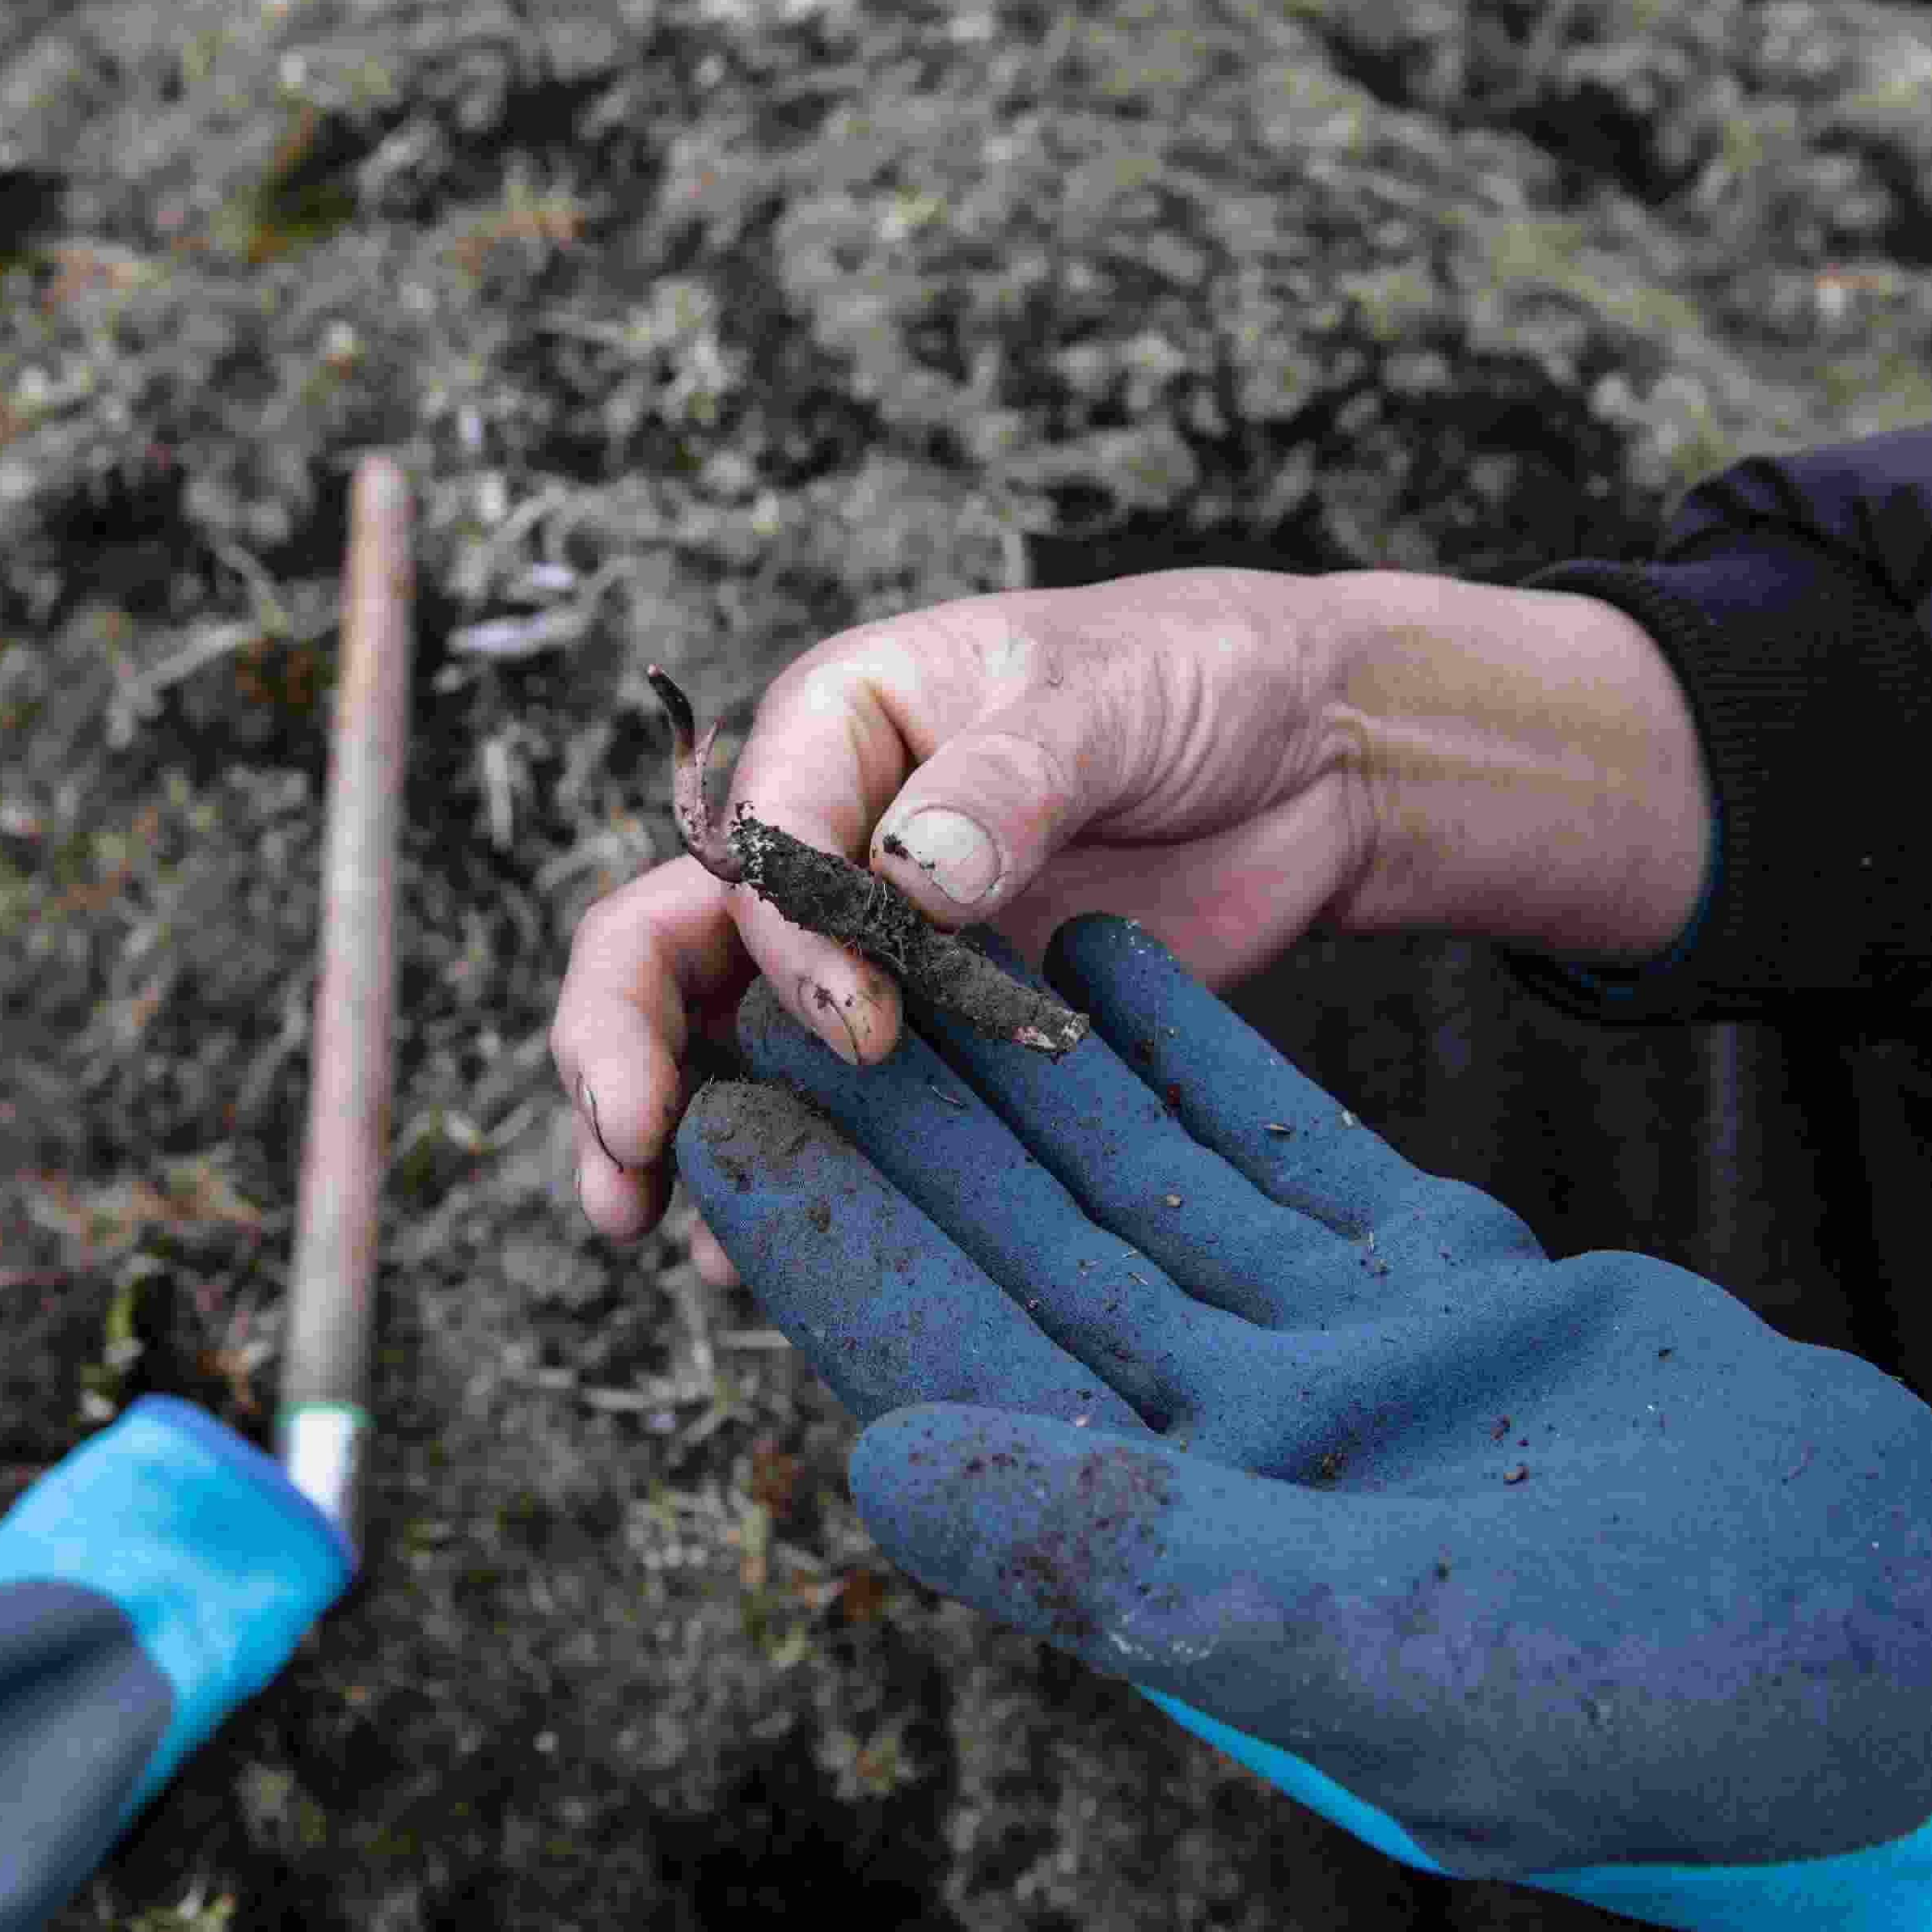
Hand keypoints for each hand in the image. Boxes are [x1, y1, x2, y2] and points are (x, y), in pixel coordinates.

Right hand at [552, 565, 1413, 1282]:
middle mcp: (819, 840)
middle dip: (622, 1044)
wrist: (1310, 756)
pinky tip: (755, 1254)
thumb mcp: (1109, 700)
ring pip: (716, 1037)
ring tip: (634, 1223)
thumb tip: (916, 872)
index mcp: (835, 730)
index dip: (781, 950)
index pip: (752, 849)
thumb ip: (1012, 778)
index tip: (859, 1034)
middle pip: (664, 942)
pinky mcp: (934, 1026)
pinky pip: (831, 1104)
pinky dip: (794, 1169)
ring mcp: (866, 942)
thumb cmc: (1195, 677)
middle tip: (629, 1152)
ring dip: (668, 1126)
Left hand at [673, 916, 1931, 1931]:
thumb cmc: (1690, 1701)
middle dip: (899, 1136)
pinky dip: (1199, 1058)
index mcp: (1189, 1558)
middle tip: (775, 996)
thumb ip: (1130, 1553)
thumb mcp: (1399, 1646)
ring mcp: (1343, 1370)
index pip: (958, 1384)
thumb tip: (882, 1475)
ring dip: (1022, 1075)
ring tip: (911, 944)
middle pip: (1022, 1266)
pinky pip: (1283, 1152)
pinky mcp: (1446, 1294)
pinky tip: (1114, 965)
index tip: (715, 1135)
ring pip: (1138, 1191)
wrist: (1926, 1659)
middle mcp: (1236, 1461)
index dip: (834, 1260)